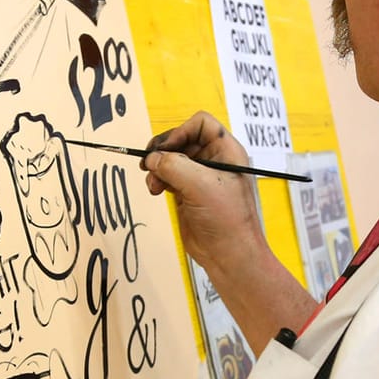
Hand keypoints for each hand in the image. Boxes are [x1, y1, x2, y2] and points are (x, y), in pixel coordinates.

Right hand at [142, 112, 264, 274]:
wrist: (228, 255)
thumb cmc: (228, 220)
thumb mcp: (200, 185)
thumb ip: (174, 165)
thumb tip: (152, 158)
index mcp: (227, 152)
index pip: (201, 124)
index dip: (181, 131)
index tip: (168, 149)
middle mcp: (214, 161)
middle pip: (182, 139)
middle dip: (164, 150)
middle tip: (150, 161)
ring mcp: (200, 177)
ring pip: (171, 158)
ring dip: (158, 166)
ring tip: (153, 182)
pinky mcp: (188, 193)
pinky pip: (168, 176)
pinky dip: (158, 179)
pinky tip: (155, 190)